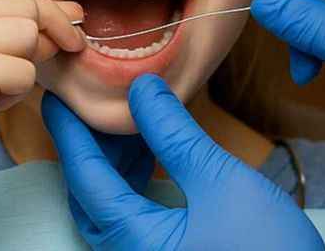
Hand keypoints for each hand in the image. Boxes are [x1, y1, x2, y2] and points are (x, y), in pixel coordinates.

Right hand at [0, 0, 84, 183]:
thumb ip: (11, 24)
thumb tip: (74, 11)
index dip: (49, 10)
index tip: (69, 31)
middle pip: (28, 6)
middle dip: (47, 35)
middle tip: (35, 64)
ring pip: (29, 36)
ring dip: (24, 67)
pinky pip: (25, 73)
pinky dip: (15, 93)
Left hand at [42, 76, 323, 250]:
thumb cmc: (268, 248)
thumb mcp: (222, 181)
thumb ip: (176, 136)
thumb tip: (142, 89)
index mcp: (135, 243)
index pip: (86, 179)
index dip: (70, 134)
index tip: (55, 100)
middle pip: (92, 198)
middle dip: (93, 149)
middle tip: (98, 106)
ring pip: (112, 212)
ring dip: (116, 167)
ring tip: (133, 126)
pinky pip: (133, 222)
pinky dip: (135, 186)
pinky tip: (152, 158)